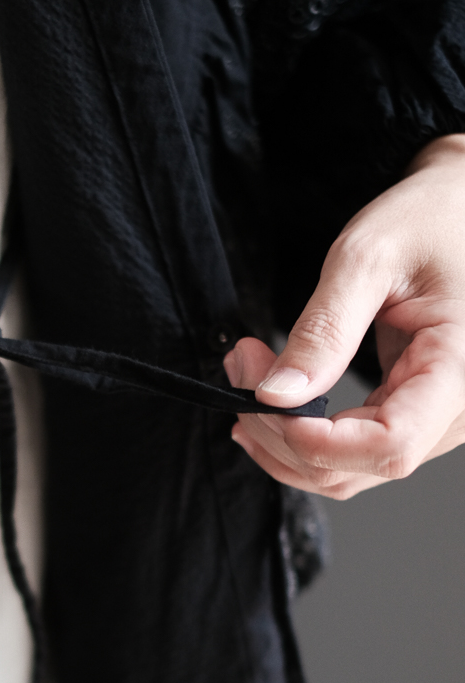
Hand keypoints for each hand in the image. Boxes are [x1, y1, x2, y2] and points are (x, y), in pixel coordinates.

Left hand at [224, 134, 464, 498]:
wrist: (457, 211)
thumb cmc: (429, 220)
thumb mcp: (368, 257)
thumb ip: (323, 330)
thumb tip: (276, 395)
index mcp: (461, 370)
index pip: (390, 446)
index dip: (316, 442)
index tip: (262, 401)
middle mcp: (457, 411)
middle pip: (358, 467)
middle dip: (282, 433)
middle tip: (240, 366)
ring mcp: (435, 422)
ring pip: (348, 472)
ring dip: (283, 439)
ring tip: (247, 374)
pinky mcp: (412, 418)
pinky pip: (353, 453)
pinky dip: (302, 436)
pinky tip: (270, 404)